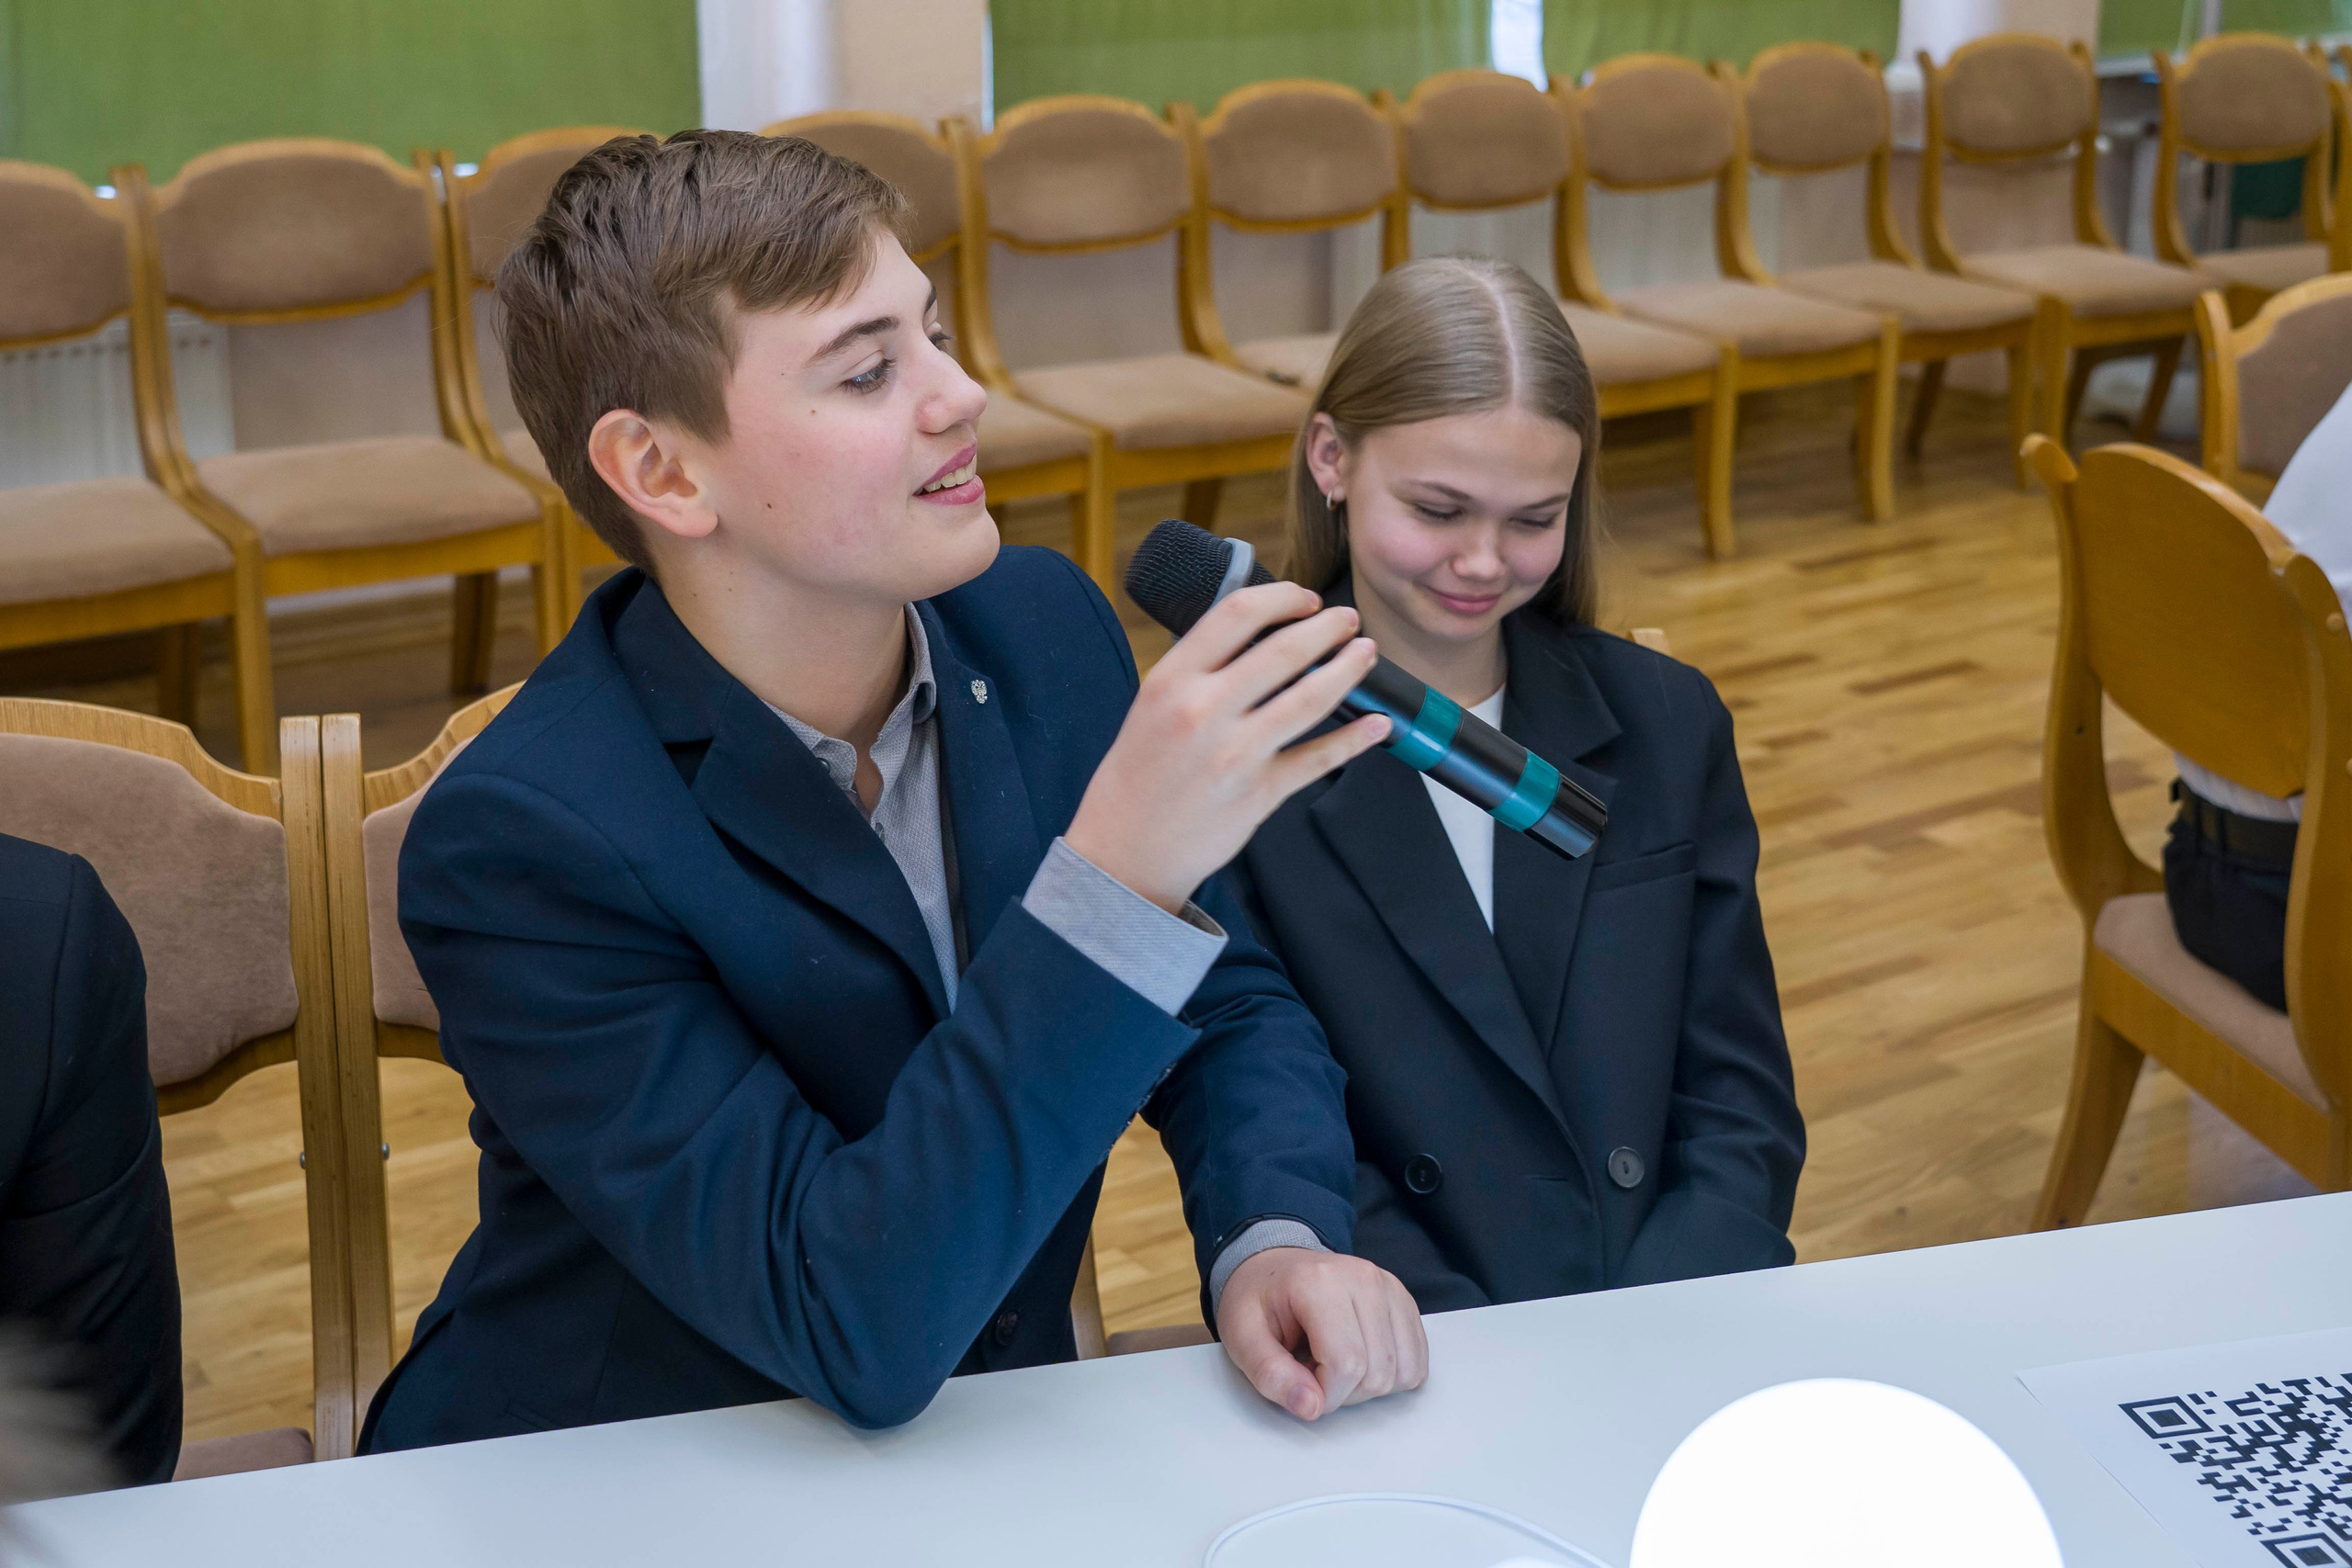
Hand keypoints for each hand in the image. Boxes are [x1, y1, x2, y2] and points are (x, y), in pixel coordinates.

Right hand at [1065, 583, 1388, 911]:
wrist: (1125, 851)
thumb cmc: (1139, 775)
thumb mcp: (1152, 704)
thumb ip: (1199, 669)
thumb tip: (1259, 634)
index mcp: (1172, 680)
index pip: (1238, 614)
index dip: (1283, 598)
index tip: (1305, 599)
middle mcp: (1204, 711)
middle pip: (1285, 650)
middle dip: (1329, 628)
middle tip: (1348, 620)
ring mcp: (1235, 754)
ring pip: (1311, 698)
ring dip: (1349, 669)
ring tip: (1366, 653)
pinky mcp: (1260, 792)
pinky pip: (1319, 757)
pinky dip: (1355, 738)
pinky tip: (1377, 723)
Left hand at [1219, 1248, 1427, 1420]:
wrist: (1274, 1268)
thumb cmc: (1258, 1301)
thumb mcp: (1241, 1337)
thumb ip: (1270, 1374)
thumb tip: (1311, 1407)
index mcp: (1319, 1282)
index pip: (1346, 1364)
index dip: (1325, 1395)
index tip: (1301, 1384)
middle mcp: (1364, 1278)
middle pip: (1378, 1373)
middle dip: (1345, 1392)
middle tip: (1314, 1369)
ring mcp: (1389, 1287)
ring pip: (1403, 1371)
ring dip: (1369, 1384)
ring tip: (1335, 1360)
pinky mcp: (1404, 1301)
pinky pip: (1417, 1361)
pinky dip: (1391, 1374)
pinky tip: (1360, 1357)